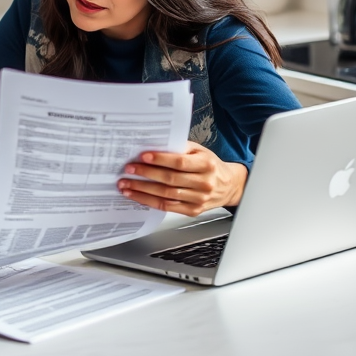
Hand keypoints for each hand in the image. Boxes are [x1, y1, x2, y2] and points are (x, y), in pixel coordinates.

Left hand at [116, 142, 246, 216]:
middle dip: (146, 174)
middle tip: (129, 170)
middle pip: (170, 179)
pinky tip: (138, 196)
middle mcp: (204, 183)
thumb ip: (180, 148)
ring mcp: (199, 199)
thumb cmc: (210, 165)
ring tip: (126, 185)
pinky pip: (167, 207)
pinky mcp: (193, 210)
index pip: (179, 162)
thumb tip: (154, 145)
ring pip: (166, 195)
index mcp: (206, 164)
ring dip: (143, 190)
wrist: (229, 186)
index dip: (160, 159)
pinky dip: (150, 201)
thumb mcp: (199, 151)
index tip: (142, 156)